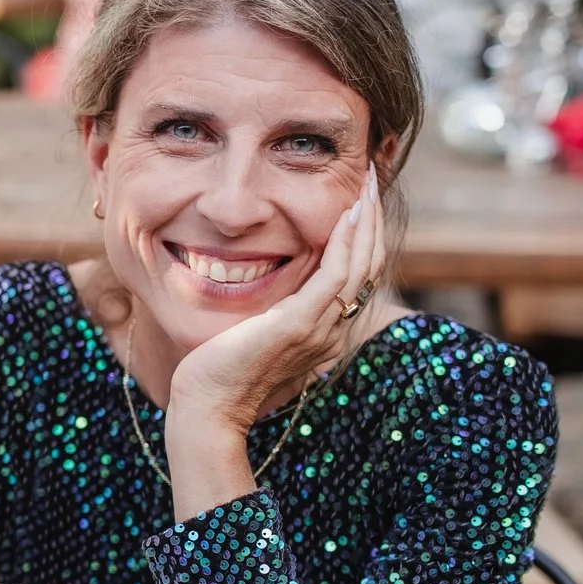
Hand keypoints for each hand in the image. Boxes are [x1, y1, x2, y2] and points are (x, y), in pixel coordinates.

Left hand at [165, 172, 385, 518]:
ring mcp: (321, 328)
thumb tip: (273, 275)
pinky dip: (345, 243)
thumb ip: (276, 307)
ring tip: (368, 184)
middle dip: (373, 218)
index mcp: (327, 330)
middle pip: (369, 266)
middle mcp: (333, 329)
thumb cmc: (223, 370)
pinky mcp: (299, 325)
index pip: (359, 275)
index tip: (362, 197)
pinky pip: (335, 276)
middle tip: (374, 177)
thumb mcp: (258, 330)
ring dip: (366, 220)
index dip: (366, 235)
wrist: (208, 406)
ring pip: (360, 266)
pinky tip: (347, 214)